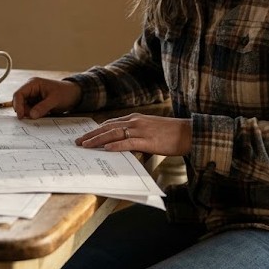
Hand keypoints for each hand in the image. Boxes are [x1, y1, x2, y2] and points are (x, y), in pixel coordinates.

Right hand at [11, 77, 81, 118]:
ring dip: (29, 113)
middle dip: (24, 110)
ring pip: (24, 107)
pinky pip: (30, 110)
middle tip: (33, 118)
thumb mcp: (55, 100)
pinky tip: (42, 115)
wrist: (74, 95)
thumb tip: (31, 115)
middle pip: (20, 101)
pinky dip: (34, 114)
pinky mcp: (36, 103)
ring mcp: (33, 96)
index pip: (19, 94)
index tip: (21, 116)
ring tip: (42, 115)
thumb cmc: (65, 93)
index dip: (18, 105)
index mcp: (33, 84)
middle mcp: (31, 89)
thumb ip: (43, 107)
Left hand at [77, 114, 191, 155]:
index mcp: (136, 119)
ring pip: (114, 133)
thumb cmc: (171, 134)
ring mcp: (141, 130)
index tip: (86, 135)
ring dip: (98, 140)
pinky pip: (128, 142)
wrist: (188, 133)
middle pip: (108, 126)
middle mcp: (136, 121)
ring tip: (86, 145)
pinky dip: (115, 145)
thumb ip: (137, 138)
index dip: (97, 129)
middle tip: (79, 141)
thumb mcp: (150, 132)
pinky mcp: (148, 140)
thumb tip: (125, 147)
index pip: (111, 123)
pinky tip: (106, 149)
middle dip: (92, 134)